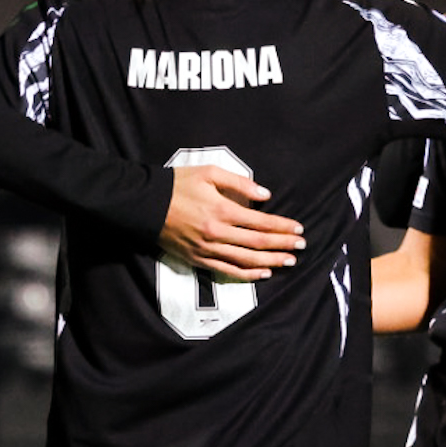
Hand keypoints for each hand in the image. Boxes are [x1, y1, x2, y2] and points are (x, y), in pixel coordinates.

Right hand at [160, 166, 304, 280]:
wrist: (144, 204)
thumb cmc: (177, 184)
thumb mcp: (208, 172)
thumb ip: (239, 183)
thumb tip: (265, 195)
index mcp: (221, 209)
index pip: (260, 221)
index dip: (282, 226)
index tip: (298, 229)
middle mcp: (216, 232)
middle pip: (257, 242)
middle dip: (282, 244)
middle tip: (301, 246)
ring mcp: (207, 248)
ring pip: (246, 260)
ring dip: (270, 261)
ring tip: (289, 262)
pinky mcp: (197, 259)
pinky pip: (227, 270)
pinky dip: (247, 274)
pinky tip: (263, 273)